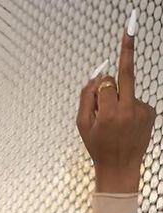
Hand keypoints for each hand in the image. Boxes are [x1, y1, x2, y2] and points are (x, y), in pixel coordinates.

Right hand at [78, 27, 154, 191]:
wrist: (120, 168)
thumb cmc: (98, 147)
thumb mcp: (82, 126)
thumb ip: (86, 98)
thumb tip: (98, 75)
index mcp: (109, 114)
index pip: (106, 84)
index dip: (100, 86)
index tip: (120, 40)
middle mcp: (128, 110)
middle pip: (127, 75)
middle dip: (127, 50)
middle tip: (131, 24)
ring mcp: (142, 111)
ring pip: (127, 92)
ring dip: (119, 102)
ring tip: (116, 125)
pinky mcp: (150, 112)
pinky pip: (135, 101)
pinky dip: (128, 109)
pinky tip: (126, 126)